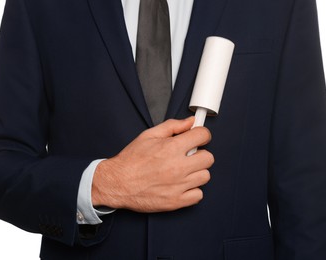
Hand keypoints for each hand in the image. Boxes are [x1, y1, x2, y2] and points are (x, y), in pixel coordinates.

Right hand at [91, 117, 213, 212]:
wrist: (116, 183)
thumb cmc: (131, 160)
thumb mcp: (148, 136)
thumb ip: (172, 126)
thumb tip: (190, 122)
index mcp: (171, 148)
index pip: (203, 136)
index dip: (202, 135)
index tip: (199, 138)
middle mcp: (178, 167)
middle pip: (209, 158)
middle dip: (200, 154)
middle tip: (189, 156)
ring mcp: (178, 186)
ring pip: (205, 176)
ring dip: (196, 172)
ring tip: (183, 171)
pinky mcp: (175, 201)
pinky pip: (198, 195)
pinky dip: (192, 190)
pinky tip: (182, 185)